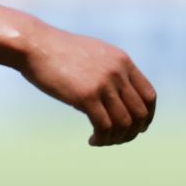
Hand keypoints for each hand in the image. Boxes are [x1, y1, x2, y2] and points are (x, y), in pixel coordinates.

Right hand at [18, 25, 155, 146]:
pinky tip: (91, 140)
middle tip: (116, 139)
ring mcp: (103, 83)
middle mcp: (117, 71)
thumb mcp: (94, 54)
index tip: (136, 128)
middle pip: (140, 113)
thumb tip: (118, 96)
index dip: (146, 117)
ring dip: (115, 139)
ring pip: (124, 123)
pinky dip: (102, 139)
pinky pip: (105, 126)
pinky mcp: (86, 96)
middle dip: (132, 132)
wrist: (35, 44)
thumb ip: (110, 70)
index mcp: (122, 61)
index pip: (149, 95)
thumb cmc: (60, 51)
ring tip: (101, 141)